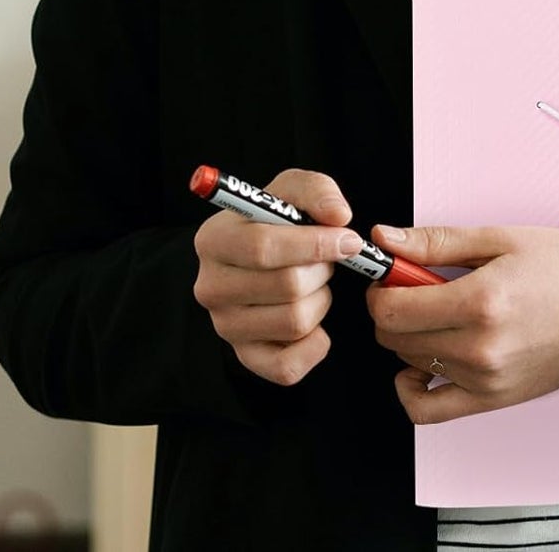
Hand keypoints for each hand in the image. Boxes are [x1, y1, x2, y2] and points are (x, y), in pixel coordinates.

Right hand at [193, 168, 362, 385]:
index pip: (263, 248)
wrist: (263, 256)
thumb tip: (338, 216)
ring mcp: (225, 326)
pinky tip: (316, 320)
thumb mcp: (292, 190)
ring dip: (322, 300)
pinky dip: (315, 344)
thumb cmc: (278, 220)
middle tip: (327, 259)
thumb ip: (317, 191)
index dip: (315, 244)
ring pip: (295, 322)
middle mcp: (210, 287)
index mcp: (214, 240)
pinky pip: (288, 367)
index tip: (348, 239)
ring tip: (315, 283)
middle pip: (287, 286)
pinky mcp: (245, 357)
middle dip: (323, 269)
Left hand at [365, 223, 558, 424]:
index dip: (380, 286)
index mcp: (480, 302)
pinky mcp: (493, 400)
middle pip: (394, 337)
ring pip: (409, 363)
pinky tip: (423, 362)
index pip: (392, 308)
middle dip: (392, 307)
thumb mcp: (499, 238)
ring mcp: (486, 381)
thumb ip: (435, 242)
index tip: (390, 273)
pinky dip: (413, 388)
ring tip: (439, 311)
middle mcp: (480, 348)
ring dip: (409, 337)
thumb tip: (386, 240)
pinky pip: (429, 411)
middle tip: (414, 285)